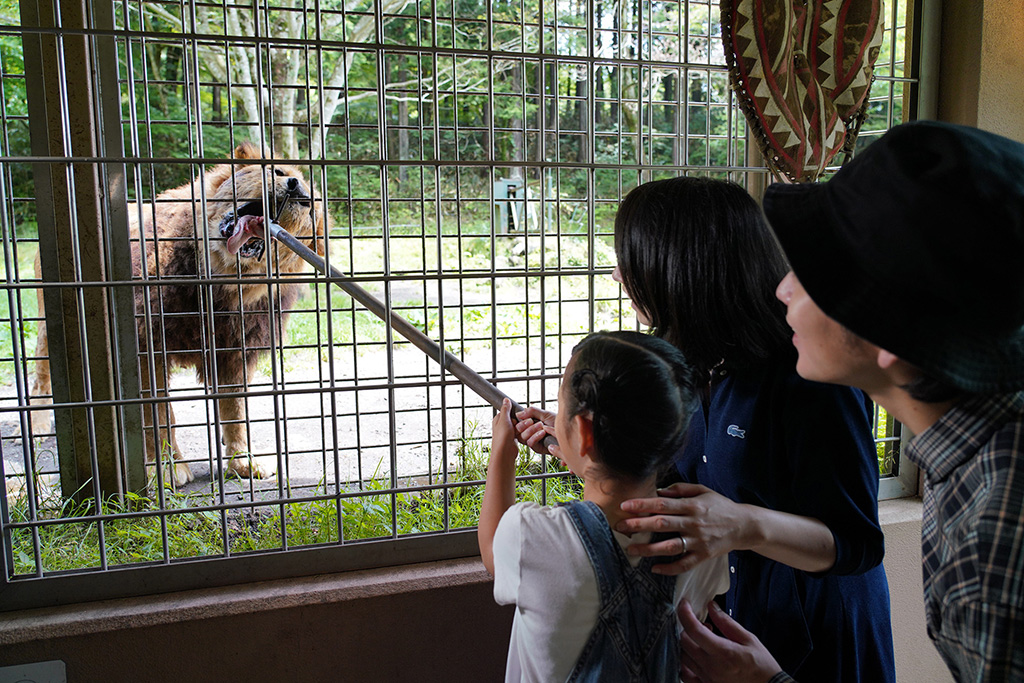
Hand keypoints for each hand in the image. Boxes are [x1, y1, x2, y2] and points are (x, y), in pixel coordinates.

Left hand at [491, 398, 518, 461]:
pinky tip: (523, 436)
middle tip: (518, 426)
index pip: (509, 412)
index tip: (519, 415)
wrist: (504, 453)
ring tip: (520, 432)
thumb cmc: (501, 437)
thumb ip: (505, 409)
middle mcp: (503, 426)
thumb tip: (505, 399)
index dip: (514, 413)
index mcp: (498, 419)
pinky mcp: (514, 438)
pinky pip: (521, 433)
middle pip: (516, 419)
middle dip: (520, 422)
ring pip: (520, 426)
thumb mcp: (504, 419)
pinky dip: (523, 434)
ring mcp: (509, 432)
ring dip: (523, 429)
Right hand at [513, 405, 556, 454]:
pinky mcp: (538, 448)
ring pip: (522, 438)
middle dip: (523, 425)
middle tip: (531, 421)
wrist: (568, 430)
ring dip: (531, 430)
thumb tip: (518, 414)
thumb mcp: (544, 414)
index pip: (517, 425)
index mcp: (530, 425)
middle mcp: (530, 433)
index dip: (516, 421)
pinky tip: (542, 432)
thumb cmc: (557, 422)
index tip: (520, 417)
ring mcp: (533, 441)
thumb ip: (531, 412)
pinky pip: (530, 443)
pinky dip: (535, 436)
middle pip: (517, 432)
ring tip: (541, 425)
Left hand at [616, 482, 753, 574]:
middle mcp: (694, 523)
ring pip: (669, 547)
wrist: (744, 526)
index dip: (642, 505)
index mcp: (692, 505)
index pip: (663, 503)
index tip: (624, 506)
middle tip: (619, 527)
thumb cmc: (720, 506)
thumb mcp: (702, 490)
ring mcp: (698, 541)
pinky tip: (654, 568)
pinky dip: (669, 568)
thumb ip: (680, 489)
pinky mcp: (703, 556)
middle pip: (662, 524)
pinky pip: (684, 565)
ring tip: (631, 549)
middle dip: (638, 525)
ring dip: (648, 548)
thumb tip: (658, 491)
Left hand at [678, 600, 782, 682]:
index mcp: (724, 653)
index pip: (694, 630)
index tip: (684, 604)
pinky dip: (686, 664)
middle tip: (703, 625)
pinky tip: (697, 658)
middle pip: (684, 642)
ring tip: (703, 642)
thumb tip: (712, 606)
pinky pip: (686, 676)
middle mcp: (712, 668)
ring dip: (688, 645)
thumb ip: (727, 622)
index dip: (685, 613)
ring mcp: (707, 680)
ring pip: (683, 658)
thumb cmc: (762, 668)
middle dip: (688, 628)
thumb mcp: (749, 640)